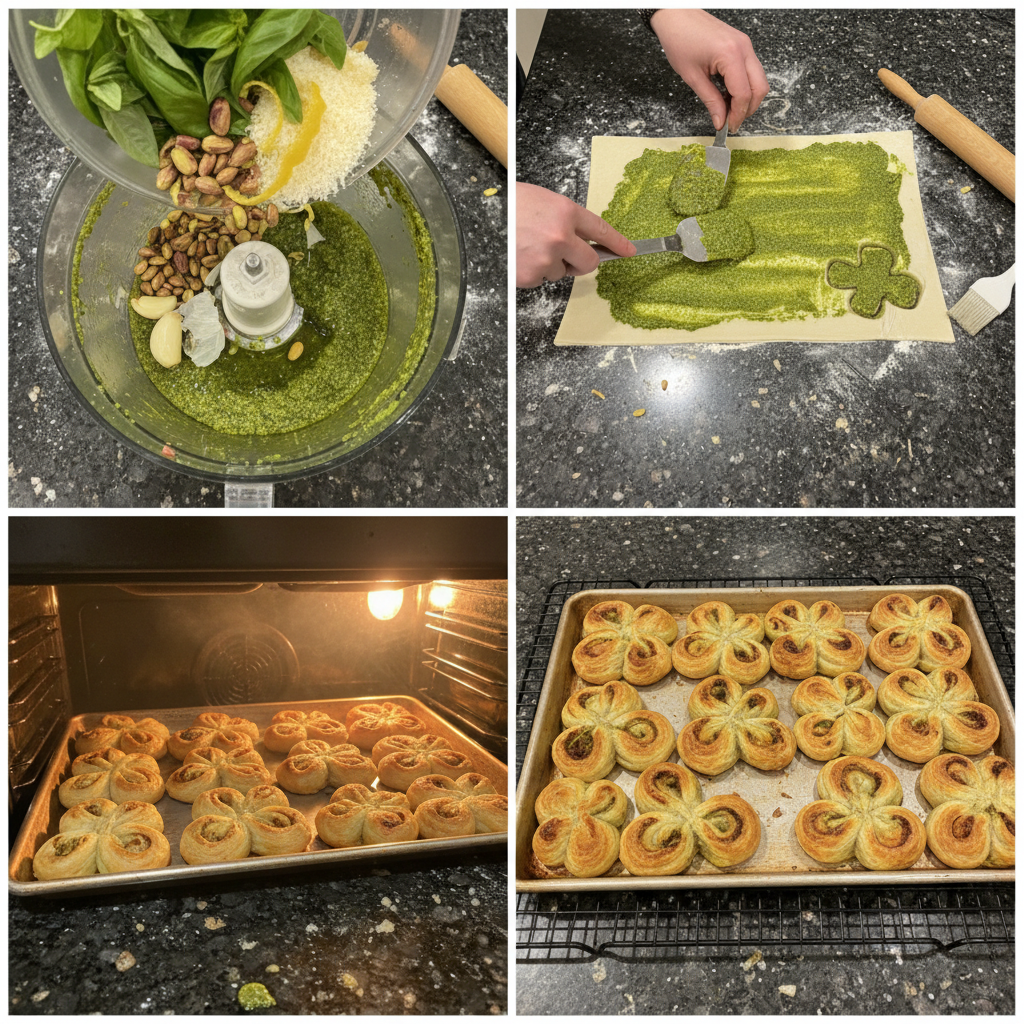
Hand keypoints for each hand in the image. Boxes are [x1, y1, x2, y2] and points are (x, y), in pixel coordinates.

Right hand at [516, 183, 634, 287]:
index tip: (629, 251)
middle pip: (589, 263)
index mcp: (566, 211)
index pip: (601, 230)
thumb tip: (582, 238)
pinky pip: (540, 280)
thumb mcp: (542, 202)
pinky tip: (519, 256)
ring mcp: (546, 258)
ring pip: (561, 273)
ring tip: (528, 247)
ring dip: (549, 265)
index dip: (618, 243)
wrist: (480, 215)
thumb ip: (565, 219)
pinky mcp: (531, 276)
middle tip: (568, 257)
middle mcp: (560, 236)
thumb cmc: (508, 205)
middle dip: (582, 263)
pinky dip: (531, 273)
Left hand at [651, 10, 768, 131]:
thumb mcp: (693, 77)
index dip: (738, 115)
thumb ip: (710, 101)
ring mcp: (745, 45)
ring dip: (747, 98)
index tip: (728, 127)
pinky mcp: (742, 45)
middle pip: (759, 88)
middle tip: (731, 122)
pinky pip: (751, 71)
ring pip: (758, 80)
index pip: (744, 94)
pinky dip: (744, 86)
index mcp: (731, 55)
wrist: (677, 16)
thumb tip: (720, 121)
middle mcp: (743, 48)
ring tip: (728, 109)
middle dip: (748, 109)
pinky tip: (729, 95)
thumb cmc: (680, 39)